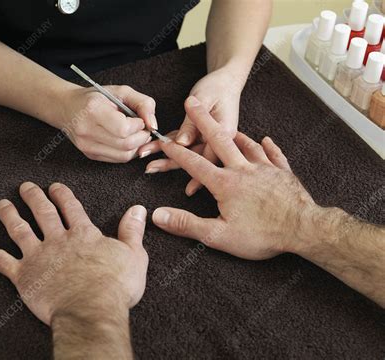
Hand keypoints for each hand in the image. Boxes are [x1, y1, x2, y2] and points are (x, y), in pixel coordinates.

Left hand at [0, 182, 148, 324]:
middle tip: (25, 186)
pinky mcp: (23, 275)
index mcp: (83, 234)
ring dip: (9, 214)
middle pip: (43, 212)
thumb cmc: (116, 286)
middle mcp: (58, 240)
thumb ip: (133, 230)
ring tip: (2, 203)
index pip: (71, 207)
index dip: (63, 194)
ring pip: (19, 229)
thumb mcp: (134, 255)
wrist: (92, 310)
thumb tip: (139, 209)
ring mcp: (38, 256)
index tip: (55, 186)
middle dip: (34, 197)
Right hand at [54, 84, 157, 162]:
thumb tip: (153, 125)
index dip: (138, 126)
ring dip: (136, 146)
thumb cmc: (96, 97)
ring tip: (135, 133)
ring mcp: (87, 146)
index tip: (139, 119)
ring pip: (124, 155)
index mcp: (93, 111)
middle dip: (141, 137)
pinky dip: (127, 151)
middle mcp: (87, 131)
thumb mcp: (121, 91)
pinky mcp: (90, 155)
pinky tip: (126, 140)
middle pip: (126, 145)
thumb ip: (143, 103)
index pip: (123, 129)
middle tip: (142, 128)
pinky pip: (118, 159)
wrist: (67, 107)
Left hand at [139, 66, 241, 193]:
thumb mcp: (204, 101)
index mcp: (225, 134)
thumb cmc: (218, 87)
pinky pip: (181, 143)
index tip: (189, 188)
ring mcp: (208, 139)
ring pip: (185, 152)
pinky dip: (167, 144)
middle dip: (171, 163)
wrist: (226, 79)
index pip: (212, 158)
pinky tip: (150, 148)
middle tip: (149, 168)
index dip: (200, 174)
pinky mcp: (199, 135)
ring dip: (165, 155)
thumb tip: (182, 144)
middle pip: (195, 158)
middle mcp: (218, 141)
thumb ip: (193, 123)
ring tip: (144, 158)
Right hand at [152, 96, 317, 259]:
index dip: (177, 153)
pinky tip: (267, 140)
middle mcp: (244, 170)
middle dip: (203, 121)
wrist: (305, 229)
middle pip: (219, 140)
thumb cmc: (261, 236)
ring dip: (235, 134)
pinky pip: (275, 155)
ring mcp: (266, 169)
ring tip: (227, 127)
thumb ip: (186, 223)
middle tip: (192, 103)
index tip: (165, 142)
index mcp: (225, 184)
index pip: (194, 164)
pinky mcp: (284, 174)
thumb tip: (157, 215)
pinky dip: (269, 146)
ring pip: (248, 144)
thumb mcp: (218, 235)